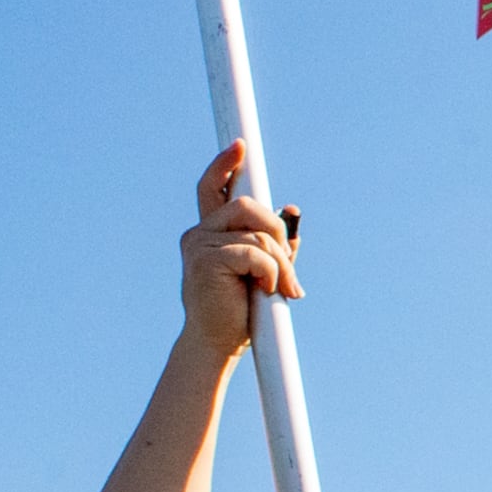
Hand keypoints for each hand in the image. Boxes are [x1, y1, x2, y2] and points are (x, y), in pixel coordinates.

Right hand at [179, 145, 301, 360]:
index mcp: (209, 233)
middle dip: (276, 230)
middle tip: (286, 265)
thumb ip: (275, 242)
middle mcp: (198, 234)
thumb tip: (293, 209)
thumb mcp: (263, 269)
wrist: (218, 344)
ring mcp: (198, 246)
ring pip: (256, 231)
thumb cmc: (240, 309)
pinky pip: (254, 252)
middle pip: (246, 204)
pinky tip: (266, 290)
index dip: (224, 165)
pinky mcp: (205, 261)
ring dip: (280, 261)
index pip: (212, 188)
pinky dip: (270, 272)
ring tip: (283, 288)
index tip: (240, 146)